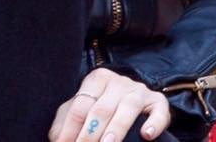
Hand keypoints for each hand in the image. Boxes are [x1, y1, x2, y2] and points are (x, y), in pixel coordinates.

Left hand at [48, 68, 170, 141]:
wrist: (133, 101)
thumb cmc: (101, 108)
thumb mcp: (81, 111)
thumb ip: (65, 122)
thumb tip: (56, 138)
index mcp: (97, 79)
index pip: (80, 107)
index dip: (70, 130)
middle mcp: (118, 81)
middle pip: (101, 109)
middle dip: (90, 135)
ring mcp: (139, 90)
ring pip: (127, 108)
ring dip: (117, 128)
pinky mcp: (158, 102)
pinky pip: (158, 110)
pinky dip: (154, 122)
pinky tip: (147, 135)